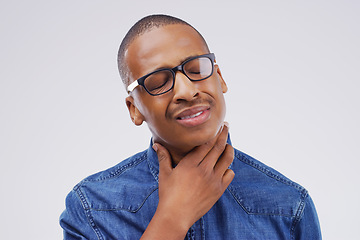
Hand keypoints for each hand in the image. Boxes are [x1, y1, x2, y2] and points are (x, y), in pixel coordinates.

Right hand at [141, 123, 233, 238]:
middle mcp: (204, 170)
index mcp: (190, 163)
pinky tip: (225, 166)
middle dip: (224, 135)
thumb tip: (156, 144)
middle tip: (226, 126)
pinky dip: (229, 168)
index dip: (214, 133)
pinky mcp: (218, 190)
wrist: (176, 215)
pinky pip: (229, 174)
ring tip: (228, 145)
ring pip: (227, 159)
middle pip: (218, 147)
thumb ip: (163, 156)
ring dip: (229, 149)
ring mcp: (213, 180)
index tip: (217, 125)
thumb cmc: (168, 194)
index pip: (206, 143)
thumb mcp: (165, 173)